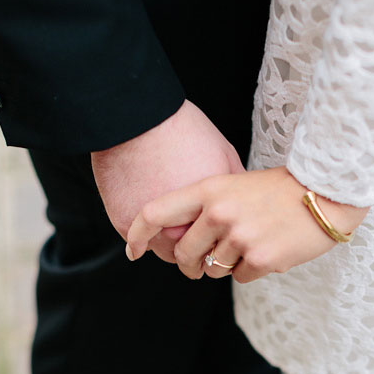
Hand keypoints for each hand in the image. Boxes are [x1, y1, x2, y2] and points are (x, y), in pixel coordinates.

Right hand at [91, 100, 243, 262]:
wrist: (137, 117)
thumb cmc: (183, 131)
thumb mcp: (224, 156)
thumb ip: (235, 189)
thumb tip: (247, 207)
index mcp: (211, 216)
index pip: (221, 249)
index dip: (222, 245)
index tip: (221, 242)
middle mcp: (182, 229)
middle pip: (195, 256)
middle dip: (199, 251)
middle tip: (199, 243)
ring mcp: (152, 229)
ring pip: (168, 253)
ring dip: (172, 246)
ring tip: (175, 229)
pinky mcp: (126, 223)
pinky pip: (139, 243)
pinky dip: (143, 238)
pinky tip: (150, 226)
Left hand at [126, 166, 368, 281]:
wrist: (326, 194)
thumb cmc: (282, 191)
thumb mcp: (238, 185)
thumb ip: (209, 207)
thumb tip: (187, 243)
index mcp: (210, 190)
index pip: (157, 212)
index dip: (138, 234)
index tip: (132, 250)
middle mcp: (220, 213)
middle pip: (184, 253)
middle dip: (190, 264)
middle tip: (199, 265)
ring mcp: (240, 237)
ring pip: (214, 269)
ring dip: (227, 265)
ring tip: (252, 243)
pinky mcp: (260, 259)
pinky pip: (240, 278)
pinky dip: (251, 271)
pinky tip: (269, 250)